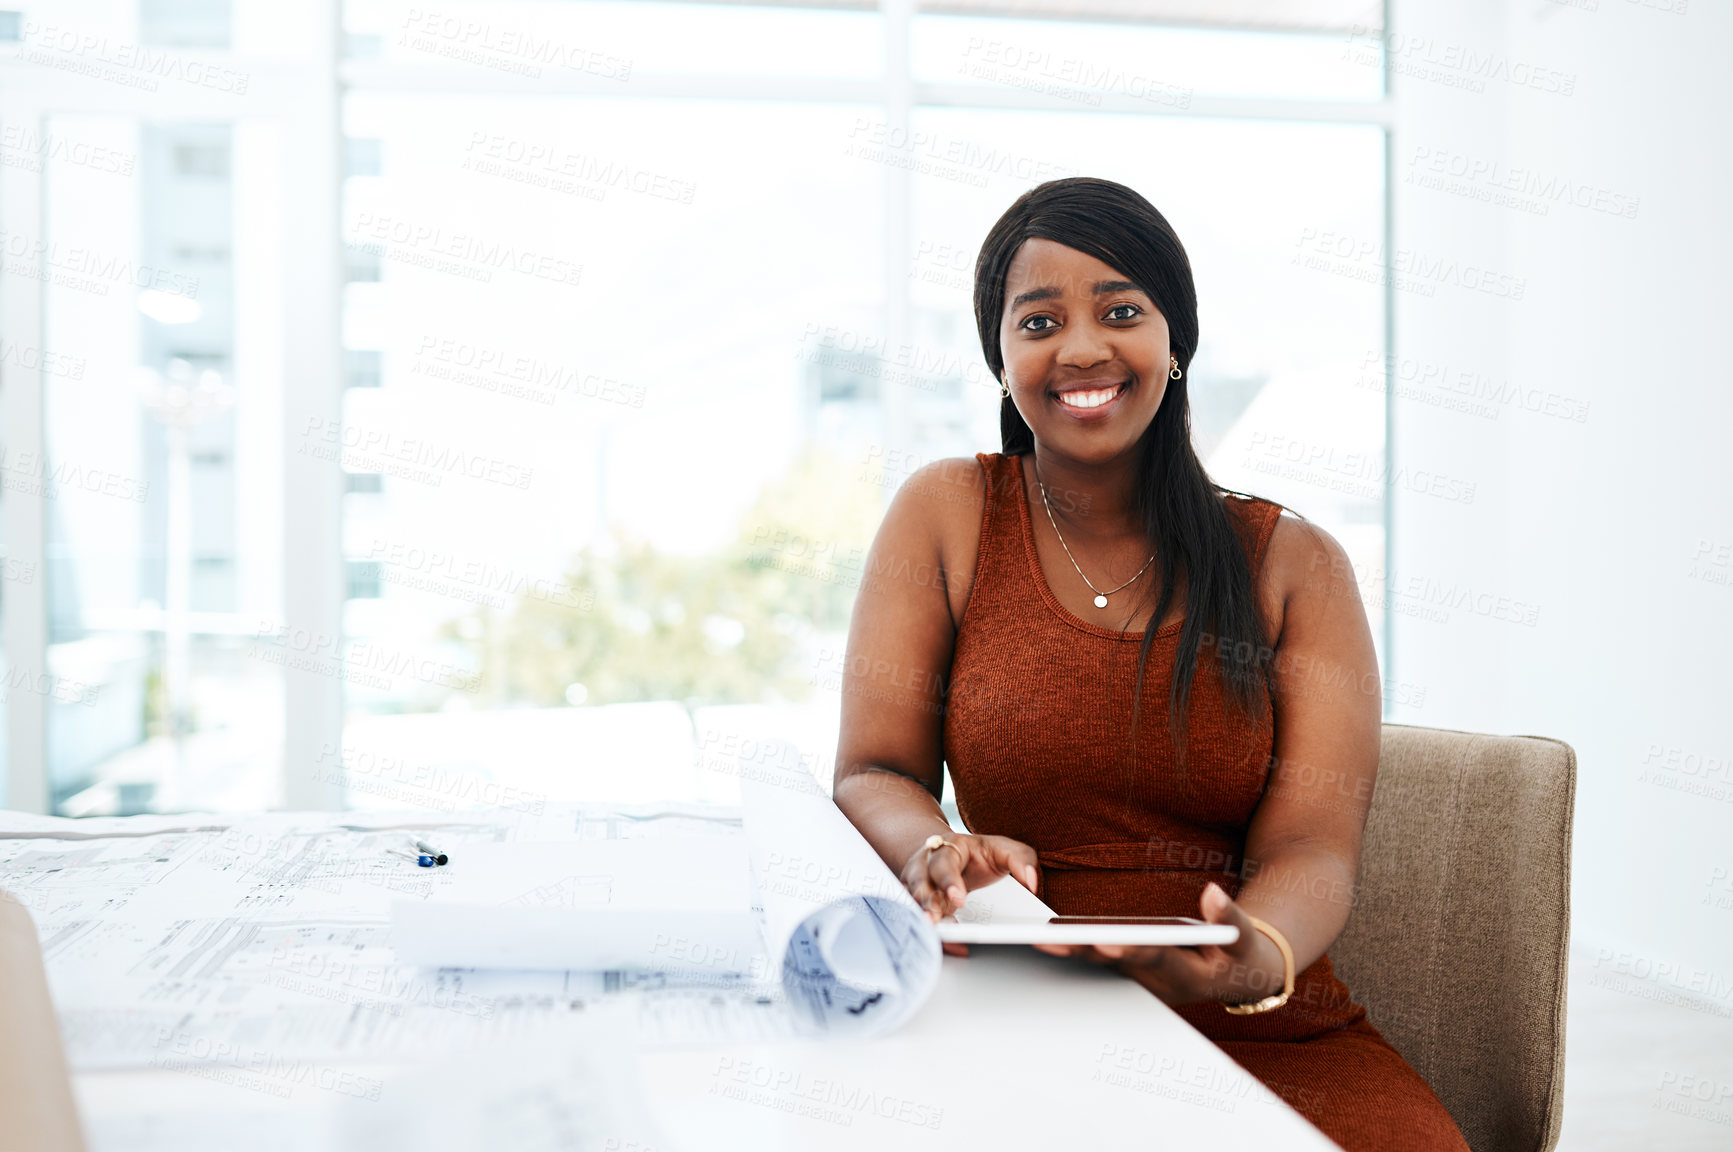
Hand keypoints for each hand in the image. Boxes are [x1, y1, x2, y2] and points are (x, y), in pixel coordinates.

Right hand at [900, 832, 1040, 956]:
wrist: (954, 854)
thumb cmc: (980, 855)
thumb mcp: (1004, 849)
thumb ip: (1021, 860)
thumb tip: (1031, 882)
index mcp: (949, 847)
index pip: (944, 863)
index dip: (949, 881)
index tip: (958, 898)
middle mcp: (926, 863)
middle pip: (919, 881)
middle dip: (925, 902)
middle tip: (934, 921)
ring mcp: (917, 882)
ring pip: (910, 899)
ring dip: (918, 917)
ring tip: (931, 933)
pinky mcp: (915, 900)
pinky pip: (910, 914)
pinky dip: (918, 927)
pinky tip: (935, 940)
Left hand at [1031, 882, 1286, 1007]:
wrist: (1239, 976)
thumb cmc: (1240, 953)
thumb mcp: (1244, 937)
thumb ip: (1229, 917)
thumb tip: (1213, 893)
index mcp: (1188, 977)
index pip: (1155, 961)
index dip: (1131, 951)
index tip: (1107, 940)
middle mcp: (1159, 984)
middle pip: (1118, 965)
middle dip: (1086, 951)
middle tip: (1053, 937)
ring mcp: (1142, 980)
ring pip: (1103, 966)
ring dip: (1072, 952)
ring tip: (1039, 934)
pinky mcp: (1131, 972)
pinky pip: (1100, 961)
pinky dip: (1077, 949)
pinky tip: (1049, 936)